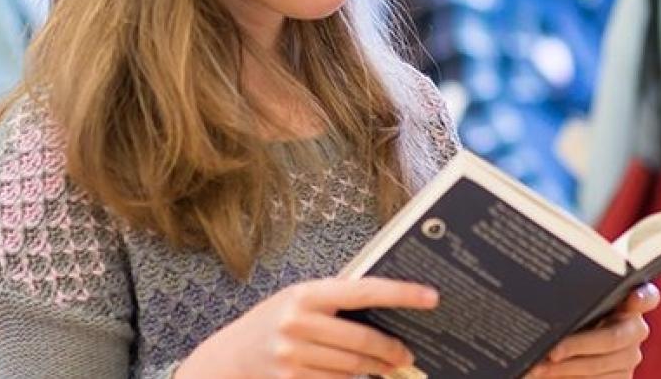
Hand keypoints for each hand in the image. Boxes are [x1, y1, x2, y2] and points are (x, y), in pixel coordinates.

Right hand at [175, 277, 438, 378]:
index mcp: (306, 293)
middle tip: (407, 354)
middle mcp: (299, 322)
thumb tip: (385, 304)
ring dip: (376, 370)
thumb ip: (334, 300)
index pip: (364, 291)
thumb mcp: (298, 299)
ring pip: (352, 367)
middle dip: (391, 350)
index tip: (431, 297)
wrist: (230, 358)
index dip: (401, 294)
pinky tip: (361, 377)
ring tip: (389, 368)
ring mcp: (293, 355)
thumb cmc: (271, 321)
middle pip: (362, 340)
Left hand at [526, 283, 659, 378]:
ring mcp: (629, 356)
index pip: (647, 296)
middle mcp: (634, 329)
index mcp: (628, 302)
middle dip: (579, 345)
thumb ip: (572, 298)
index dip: (643, 296)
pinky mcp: (621, 378)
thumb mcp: (569, 306)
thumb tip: (551, 296)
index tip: (634, 296)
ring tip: (538, 367)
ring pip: (600, 365)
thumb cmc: (564, 319)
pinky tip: (547, 374)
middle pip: (614, 338)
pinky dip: (568, 378)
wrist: (559, 354)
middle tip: (552, 351)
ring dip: (565, 367)